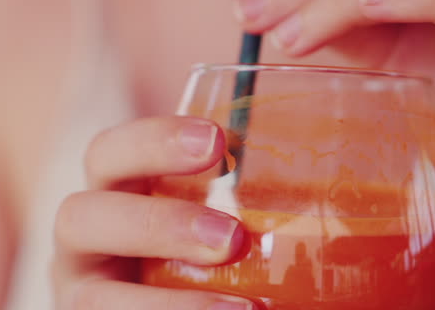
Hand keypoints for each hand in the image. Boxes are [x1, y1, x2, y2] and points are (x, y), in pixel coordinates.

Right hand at [52, 116, 252, 308]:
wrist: (192, 300)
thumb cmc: (215, 257)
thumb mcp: (221, 219)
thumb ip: (251, 198)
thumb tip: (357, 174)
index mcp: (111, 194)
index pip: (108, 153)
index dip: (152, 141)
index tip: (218, 141)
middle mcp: (84, 244)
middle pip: (78, 216)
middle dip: (156, 224)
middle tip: (232, 238)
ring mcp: (85, 296)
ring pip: (95, 297)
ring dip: (165, 305)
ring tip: (241, 309)